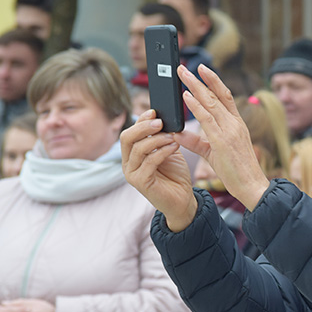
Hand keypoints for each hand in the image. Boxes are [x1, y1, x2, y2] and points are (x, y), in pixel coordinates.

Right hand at [121, 110, 197, 231]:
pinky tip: (174, 146)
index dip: (140, 120)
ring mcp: (132, 174)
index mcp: (132, 155)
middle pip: (127, 138)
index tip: (155, 112)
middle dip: (144, 127)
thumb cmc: (176, 175)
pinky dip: (162, 151)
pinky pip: (149, 161)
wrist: (183, 200)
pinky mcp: (140, 182)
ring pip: (138, 149)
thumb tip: (162, 118)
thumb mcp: (169, 151)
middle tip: (161, 121)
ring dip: (156, 139)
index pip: (130, 133)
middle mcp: (128, 164)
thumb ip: (163, 137)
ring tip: (173, 136)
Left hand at [177, 65, 268, 209]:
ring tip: (182, 74)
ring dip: (195, 86)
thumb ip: (197, 141)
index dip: (213, 81)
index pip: (225, 96)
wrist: (252, 186)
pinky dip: (196, 106)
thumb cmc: (237, 171)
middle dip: (199, 79)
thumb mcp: (213, 153)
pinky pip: (207, 119)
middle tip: (184, 67)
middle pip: (216, 95)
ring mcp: (230, 131)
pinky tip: (186, 96)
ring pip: (211, 103)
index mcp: (237, 124)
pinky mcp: (223, 141)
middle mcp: (235, 124)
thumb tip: (179, 134)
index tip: (202, 70)